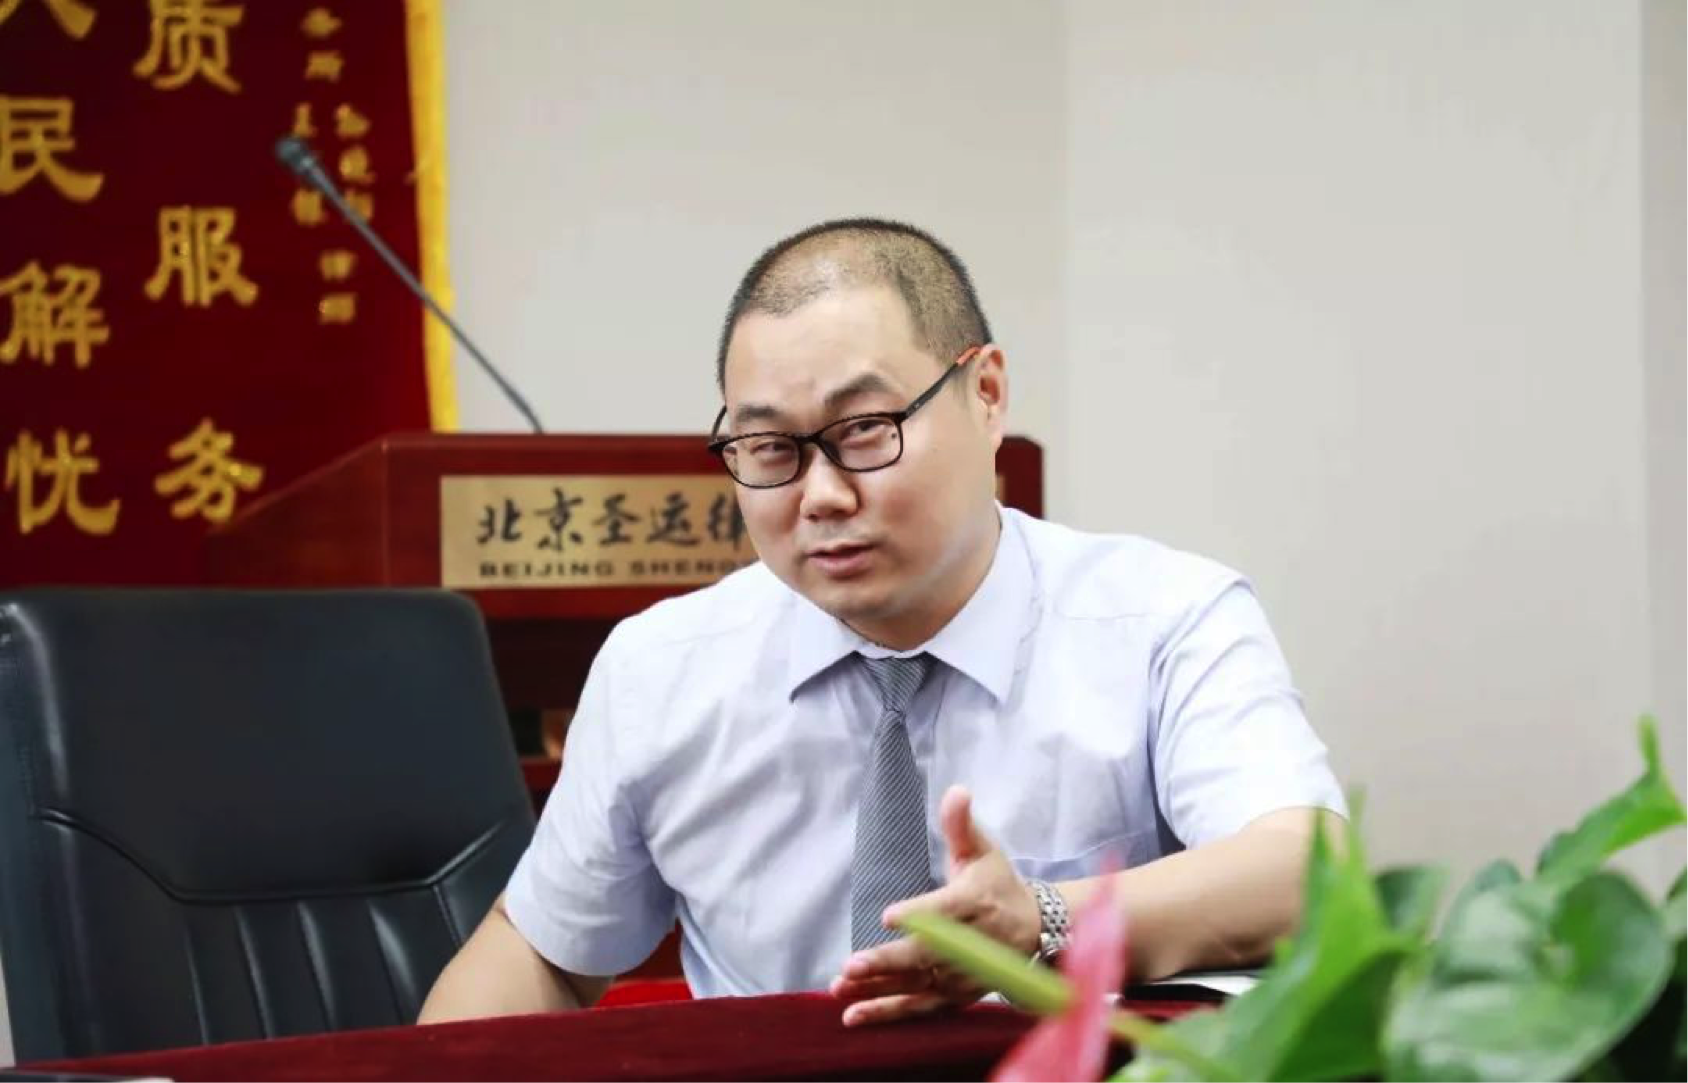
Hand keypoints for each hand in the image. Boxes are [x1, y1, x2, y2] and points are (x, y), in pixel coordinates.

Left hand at [830, 784, 1041, 1025]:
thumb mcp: (984, 849)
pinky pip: (919, 1008)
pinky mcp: (956, 997)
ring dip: (878, 990)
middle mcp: (970, 945)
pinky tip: (853, 1016)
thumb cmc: (999, 883)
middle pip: (927, 956)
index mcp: (975, 903)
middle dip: (888, 961)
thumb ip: (962, 825)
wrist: (1035, 929)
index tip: (889, 915)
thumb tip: (956, 790)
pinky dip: (888, 1014)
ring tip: (841, 989)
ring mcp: (963, 976)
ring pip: (918, 986)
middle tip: (852, 964)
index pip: (946, 910)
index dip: (919, 915)